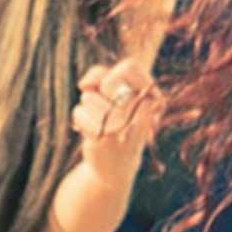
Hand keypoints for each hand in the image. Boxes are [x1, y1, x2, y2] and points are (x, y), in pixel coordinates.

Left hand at [71, 58, 162, 185]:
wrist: (117, 164)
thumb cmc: (115, 119)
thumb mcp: (113, 91)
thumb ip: (100, 74)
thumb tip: (84, 85)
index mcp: (152, 98)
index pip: (130, 66)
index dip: (113, 76)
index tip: (113, 92)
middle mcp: (143, 110)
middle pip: (107, 81)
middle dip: (99, 94)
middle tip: (108, 112)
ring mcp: (124, 124)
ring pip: (89, 97)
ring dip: (88, 109)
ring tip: (100, 124)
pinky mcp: (105, 137)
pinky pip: (79, 112)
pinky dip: (80, 120)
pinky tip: (94, 133)